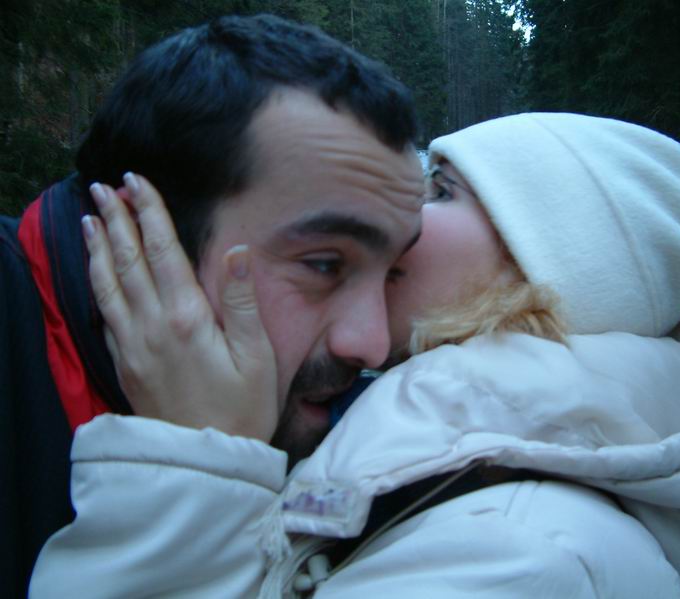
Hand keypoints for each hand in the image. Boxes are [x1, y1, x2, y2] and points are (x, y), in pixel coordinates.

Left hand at [82, 173, 278, 442]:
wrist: (204, 462)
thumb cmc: (242, 409)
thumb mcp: (258, 357)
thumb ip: (243, 302)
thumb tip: (237, 250)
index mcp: (187, 319)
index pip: (163, 252)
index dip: (150, 213)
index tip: (137, 181)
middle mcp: (151, 326)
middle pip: (128, 260)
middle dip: (117, 219)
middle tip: (106, 186)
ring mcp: (131, 346)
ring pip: (107, 284)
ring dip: (98, 246)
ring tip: (91, 216)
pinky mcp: (123, 363)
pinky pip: (102, 313)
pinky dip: (95, 282)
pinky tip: (95, 270)